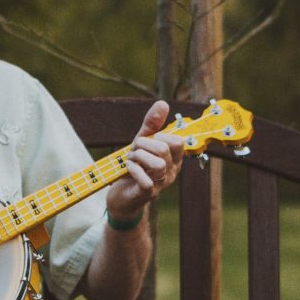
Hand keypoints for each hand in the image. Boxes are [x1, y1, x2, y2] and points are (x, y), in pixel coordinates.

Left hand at [105, 100, 183, 220]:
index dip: (158, 136)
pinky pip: (146, 180)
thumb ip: (152, 125)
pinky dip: (133, 170)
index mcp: (174, 158)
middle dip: (144, 144)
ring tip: (131, 160)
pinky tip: (128, 170)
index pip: (177, 141)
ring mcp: (161, 184)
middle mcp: (172, 171)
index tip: (144, 141)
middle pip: (165, 149)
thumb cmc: (134, 168)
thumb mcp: (142, 144)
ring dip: (138, 157)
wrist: (122, 197)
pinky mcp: (148, 194)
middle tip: (134, 151)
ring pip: (158, 164)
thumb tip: (163, 103)